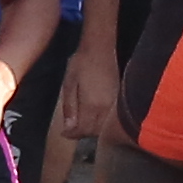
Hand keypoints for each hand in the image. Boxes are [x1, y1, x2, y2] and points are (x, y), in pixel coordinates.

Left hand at [56, 34, 117, 161]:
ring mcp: (114, 103)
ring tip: (80, 124)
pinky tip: (93, 116)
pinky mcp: (118, 98)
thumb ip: (69, 108)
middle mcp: (106, 108)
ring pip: (104, 127)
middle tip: (71, 129)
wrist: (100, 47)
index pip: (84, 129)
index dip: (73, 134)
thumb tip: (68, 128)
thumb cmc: (81, 63)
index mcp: (92, 105)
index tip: (64, 134)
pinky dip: (101, 122)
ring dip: (92, 129)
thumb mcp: (69, 84)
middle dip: (82, 133)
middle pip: (95, 131)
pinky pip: (110, 118)